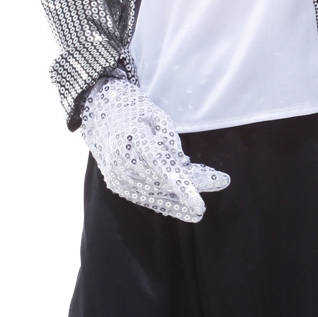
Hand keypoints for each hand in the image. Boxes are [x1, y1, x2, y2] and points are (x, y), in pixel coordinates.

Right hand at [80, 76, 229, 223]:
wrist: (95, 109)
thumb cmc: (131, 107)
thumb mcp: (155, 114)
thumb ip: (170, 142)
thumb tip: (183, 168)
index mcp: (134, 139)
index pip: (163, 167)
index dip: (183, 187)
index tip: (200, 205)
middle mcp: (124, 162)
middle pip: (165, 182)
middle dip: (195, 184)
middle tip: (222, 180)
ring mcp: (118, 176)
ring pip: (157, 194)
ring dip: (182, 198)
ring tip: (202, 199)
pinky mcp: (117, 184)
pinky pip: (145, 198)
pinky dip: (166, 203)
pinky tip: (185, 209)